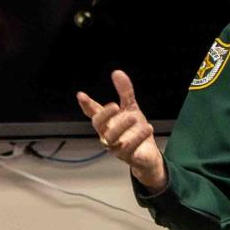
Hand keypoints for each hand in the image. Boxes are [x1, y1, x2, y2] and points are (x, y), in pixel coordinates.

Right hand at [76, 70, 165, 192]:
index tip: (81, 95)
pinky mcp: (128, 157)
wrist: (148, 154)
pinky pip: (129, 149)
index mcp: (108, 123)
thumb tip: (117, 72)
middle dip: (105, 116)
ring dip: (122, 127)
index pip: (94, 113)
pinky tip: (147, 128)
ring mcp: (117, 147)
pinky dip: (138, 138)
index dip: (87, 105)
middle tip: (115, 105)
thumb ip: (125, 92)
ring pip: (112, 139)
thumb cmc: (135, 131)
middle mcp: (108, 135)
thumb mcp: (131, 108)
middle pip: (99, 127)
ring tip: (134, 117)